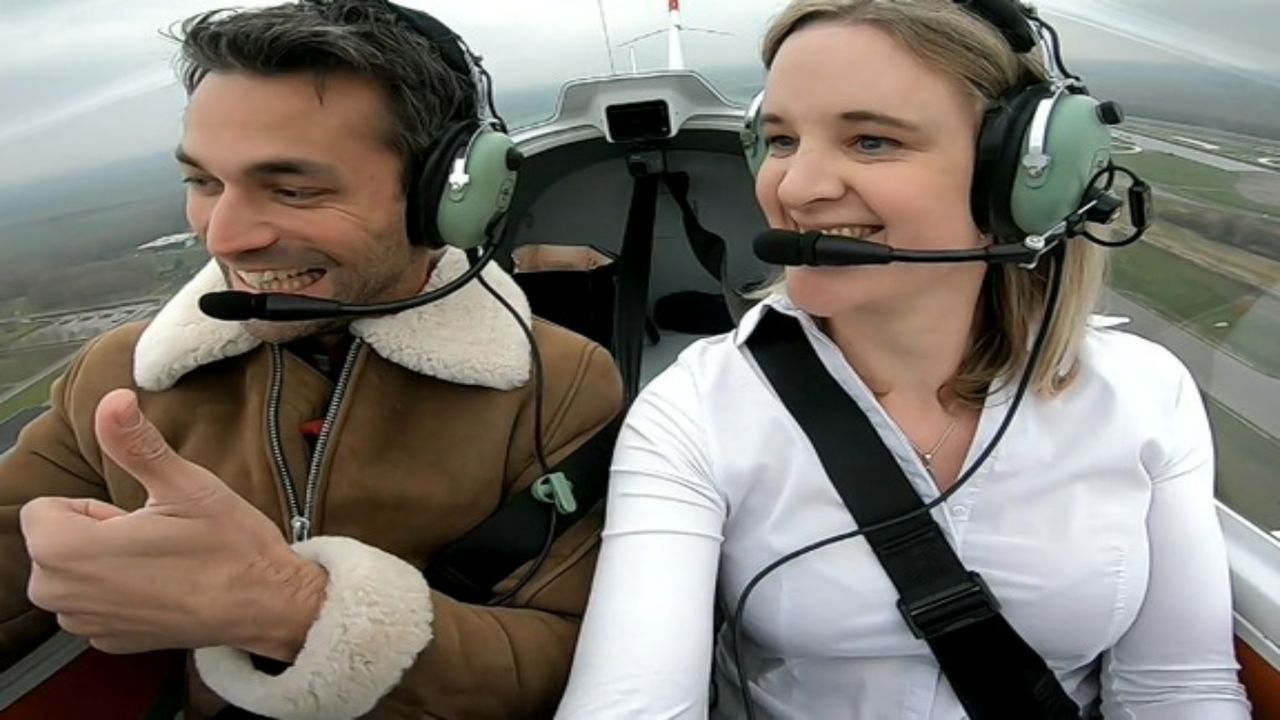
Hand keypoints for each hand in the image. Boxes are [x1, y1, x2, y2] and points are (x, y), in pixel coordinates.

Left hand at [20, 388, 325, 658]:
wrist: (267, 604)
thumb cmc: (230, 547)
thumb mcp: (185, 485)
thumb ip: (135, 443)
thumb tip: (113, 399)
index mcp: (68, 551)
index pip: (42, 510)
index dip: (93, 506)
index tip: (135, 515)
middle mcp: (62, 596)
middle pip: (53, 544)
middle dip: (93, 535)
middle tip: (153, 536)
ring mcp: (85, 624)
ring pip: (72, 576)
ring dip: (104, 566)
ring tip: (160, 563)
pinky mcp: (109, 642)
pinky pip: (95, 605)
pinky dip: (120, 595)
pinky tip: (164, 588)